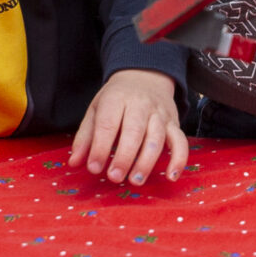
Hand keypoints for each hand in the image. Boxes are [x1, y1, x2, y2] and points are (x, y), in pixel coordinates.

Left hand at [72, 69, 188, 185]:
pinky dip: (179, 159)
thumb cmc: (118, 98)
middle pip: (134, 131)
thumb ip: (85, 136)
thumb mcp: (96, 108)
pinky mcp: (174, 124)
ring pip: (157, 138)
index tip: (94, 168)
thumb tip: (74, 162)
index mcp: (116, 99)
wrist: (146, 76)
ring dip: (147, 161)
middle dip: (124, 156)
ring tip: (135, 180)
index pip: (108, 124)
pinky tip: (171, 176)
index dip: (101, 147)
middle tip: (114, 177)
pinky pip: (181, 142)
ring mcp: (160, 114)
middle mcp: (140, 105)